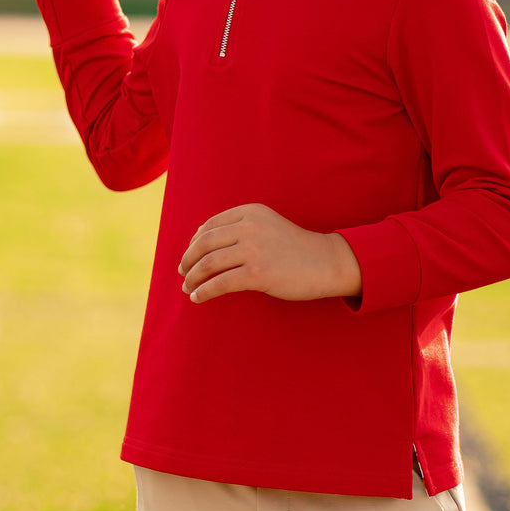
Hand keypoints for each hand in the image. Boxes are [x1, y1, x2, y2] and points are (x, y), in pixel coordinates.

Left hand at [178, 203, 363, 302]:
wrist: (326, 262)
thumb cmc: (294, 248)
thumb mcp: (267, 226)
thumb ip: (239, 228)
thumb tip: (201, 238)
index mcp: (250, 212)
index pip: (210, 226)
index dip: (194, 242)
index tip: (189, 256)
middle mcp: (249, 226)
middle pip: (204, 243)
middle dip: (188, 260)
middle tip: (183, 273)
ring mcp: (253, 250)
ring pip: (208, 264)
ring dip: (193, 278)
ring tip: (188, 288)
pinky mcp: (257, 274)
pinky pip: (220, 283)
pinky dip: (204, 291)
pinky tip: (198, 298)